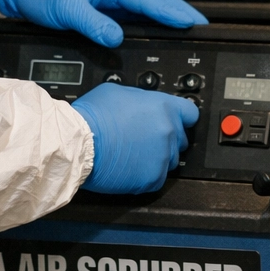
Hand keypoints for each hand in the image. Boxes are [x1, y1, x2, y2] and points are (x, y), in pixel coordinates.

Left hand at [0, 0, 206, 47]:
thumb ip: (92, 23)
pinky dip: (152, 20)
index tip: (195, 22)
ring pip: (149, 6)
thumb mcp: (65, 8)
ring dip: (169, 15)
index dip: (174, 12)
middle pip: (157, 0)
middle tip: (204, 25)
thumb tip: (116, 38)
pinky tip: (159, 30)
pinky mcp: (106, 5)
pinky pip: (136, 13)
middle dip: (181, 12)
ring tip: (190, 28)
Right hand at [70, 83, 199, 193]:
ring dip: (157, 157)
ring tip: (134, 154)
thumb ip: (141, 100)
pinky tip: (130, 167)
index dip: (181, 117)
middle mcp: (168, 131)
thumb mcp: (119, 92)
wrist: (79, 143)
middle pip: (180, 138)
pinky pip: (157, 178)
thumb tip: (144, 106)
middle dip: (166, 138)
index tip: (176, 122)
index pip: (190, 113)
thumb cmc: (93, 116)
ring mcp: (162, 156)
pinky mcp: (153, 178)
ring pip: (170, 160)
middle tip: (145, 139)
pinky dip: (146, 175)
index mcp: (163, 107)